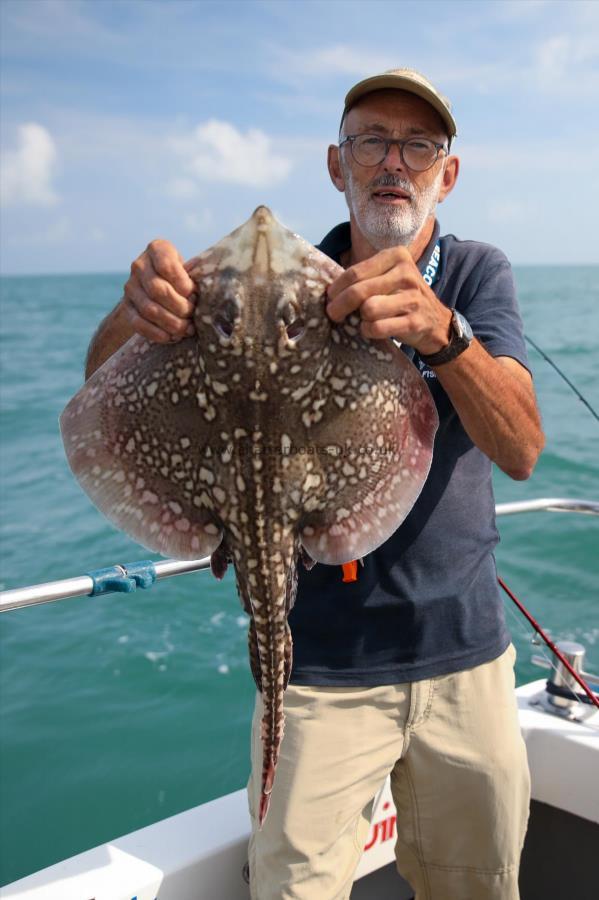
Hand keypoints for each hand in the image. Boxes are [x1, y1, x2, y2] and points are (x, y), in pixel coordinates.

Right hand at [122, 239, 195, 342]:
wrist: (154, 288)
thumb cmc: (181, 277)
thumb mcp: (189, 269)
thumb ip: (195, 274)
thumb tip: (206, 284)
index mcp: (157, 249)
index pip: (166, 265)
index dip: (182, 283)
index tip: (193, 294)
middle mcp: (139, 266)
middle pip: (158, 290)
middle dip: (180, 307)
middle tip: (192, 315)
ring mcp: (130, 287)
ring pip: (149, 309)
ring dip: (171, 323)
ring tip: (187, 329)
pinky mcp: (126, 307)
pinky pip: (139, 323)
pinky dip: (157, 333)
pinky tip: (172, 337)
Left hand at [326, 246, 451, 354]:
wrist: (435, 321)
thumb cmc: (401, 296)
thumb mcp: (387, 277)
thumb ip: (363, 277)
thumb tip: (329, 290)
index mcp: (397, 256)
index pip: (355, 272)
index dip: (336, 288)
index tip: (329, 297)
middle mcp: (406, 273)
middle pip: (358, 291)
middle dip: (339, 305)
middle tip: (333, 314)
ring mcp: (412, 298)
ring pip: (368, 310)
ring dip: (360, 319)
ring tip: (363, 319)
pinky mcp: (414, 321)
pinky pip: (377, 328)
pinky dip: (368, 331)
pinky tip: (371, 329)